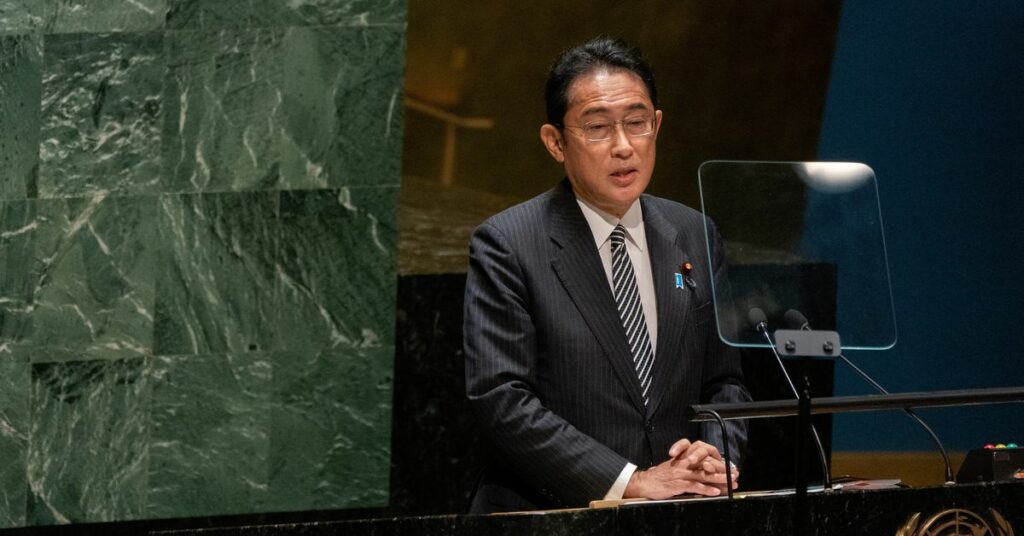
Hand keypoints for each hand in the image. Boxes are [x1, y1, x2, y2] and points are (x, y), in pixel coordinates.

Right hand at [623, 439, 738, 498]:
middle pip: (706, 466)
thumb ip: (688, 469)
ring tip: (730, 483)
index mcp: (684, 458)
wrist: (644, 482)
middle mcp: (683, 463)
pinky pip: (694, 486)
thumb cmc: (660, 477)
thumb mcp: (674, 468)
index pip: (704, 459)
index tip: (729, 469)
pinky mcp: (677, 484)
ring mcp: (681, 473)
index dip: (718, 464)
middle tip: (734, 476)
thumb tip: (704, 475)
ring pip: (703, 475)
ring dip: (718, 480)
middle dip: (722, 472)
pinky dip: (706, 489)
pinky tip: (715, 491)